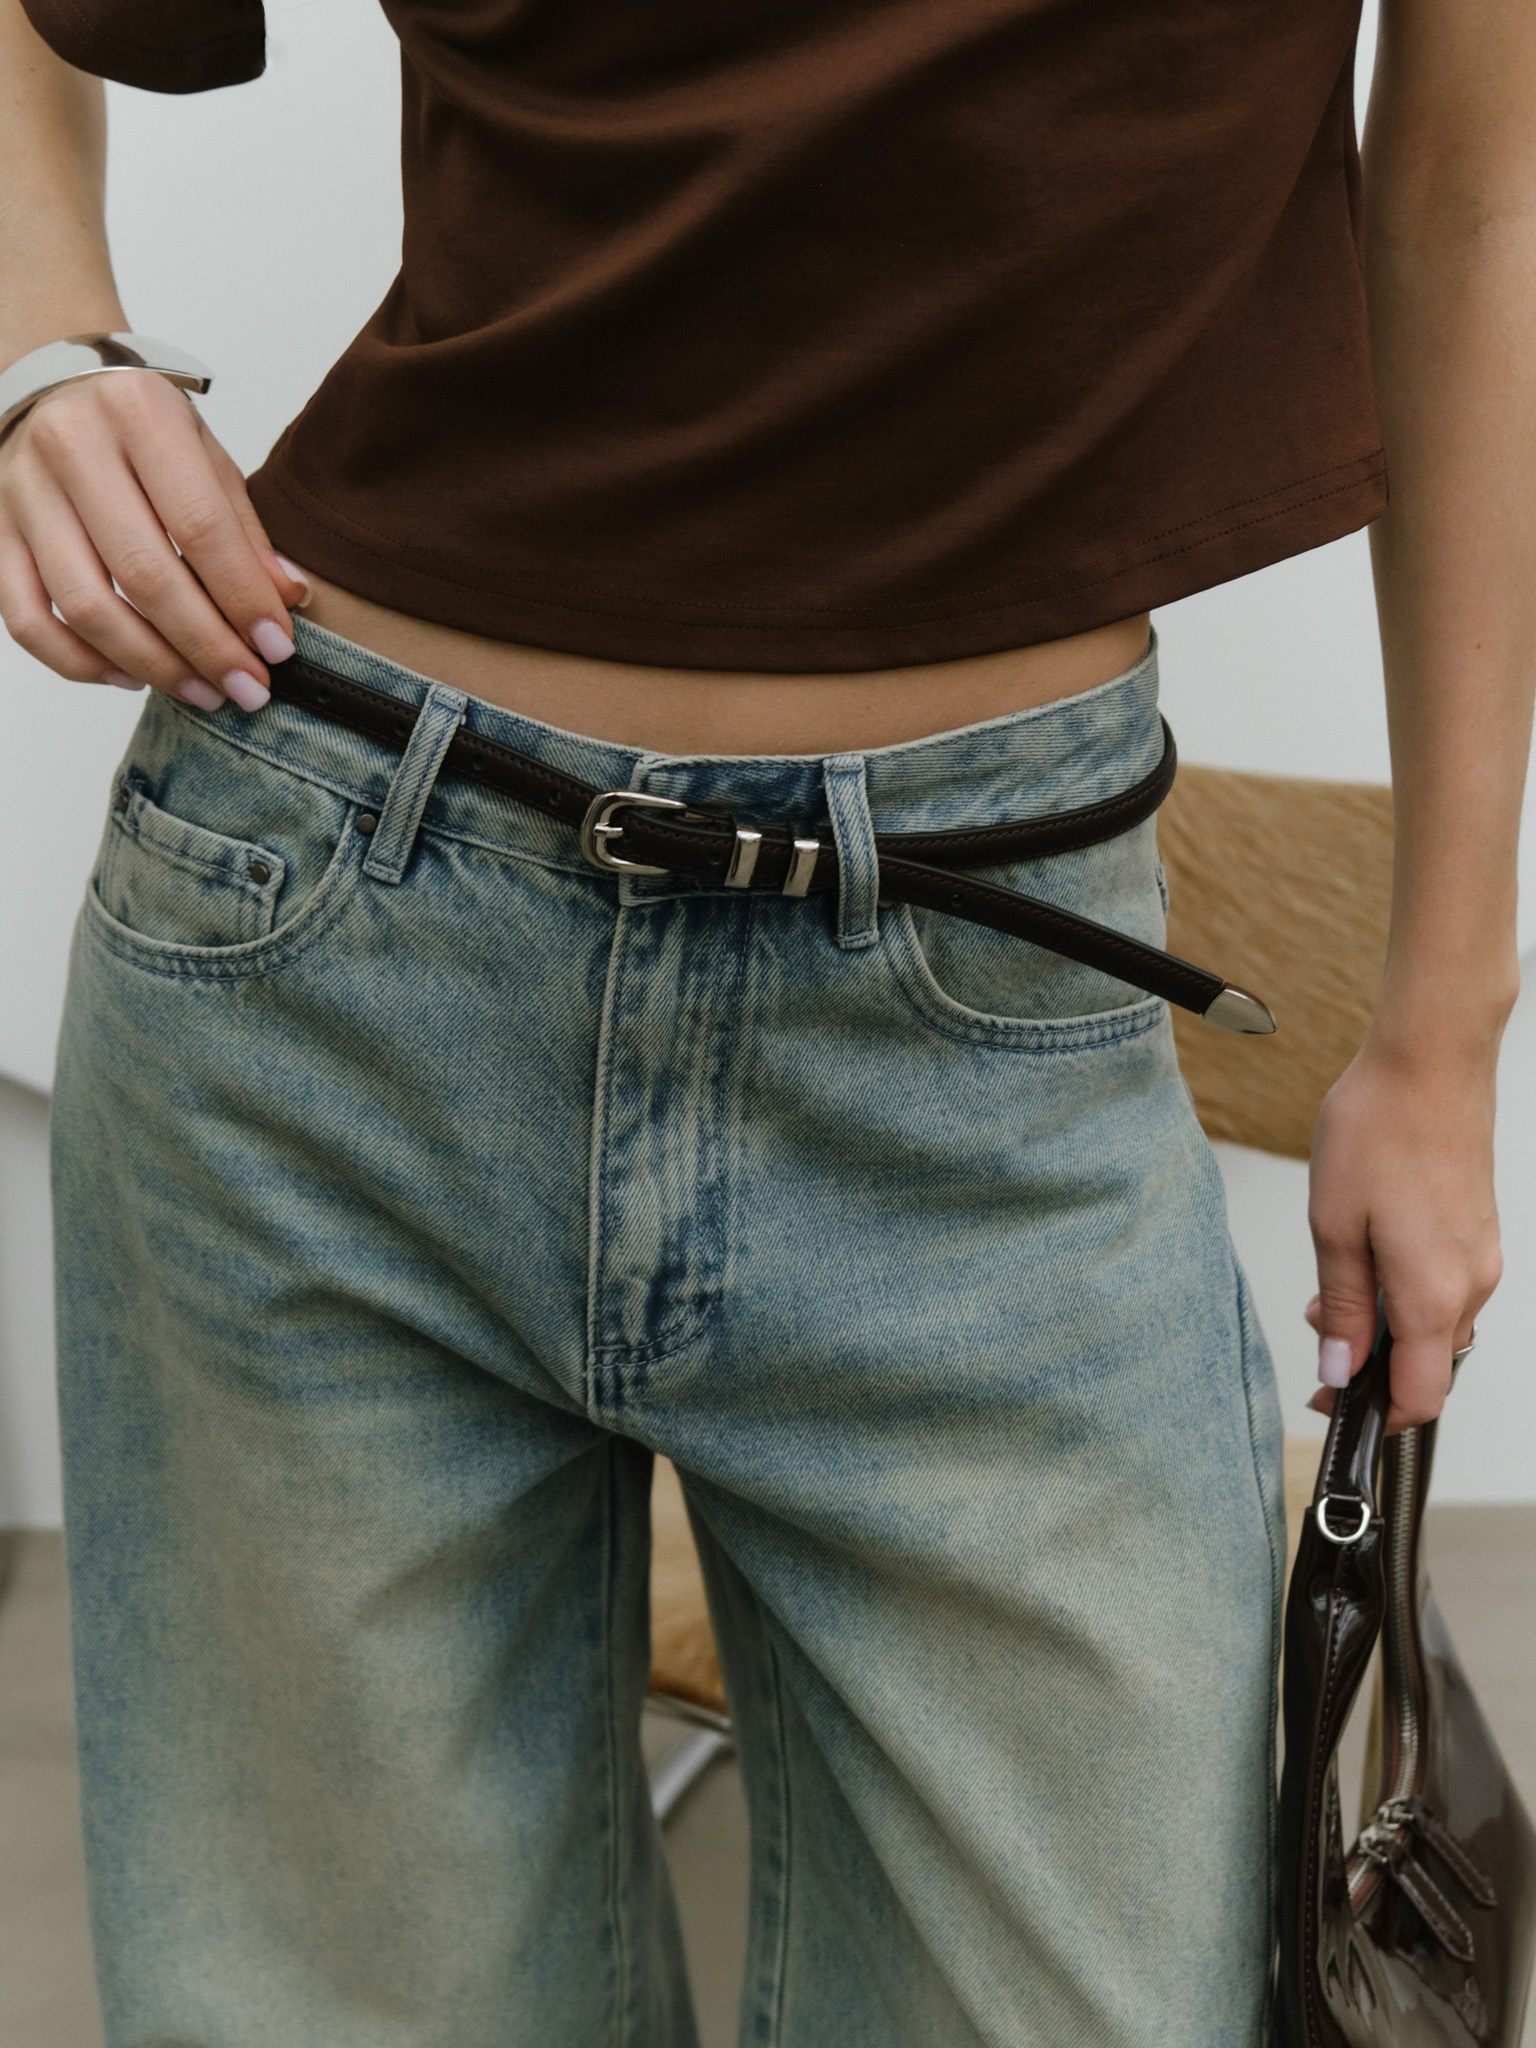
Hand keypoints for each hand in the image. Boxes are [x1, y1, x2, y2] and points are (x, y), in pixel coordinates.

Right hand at [0, 367, 310, 711]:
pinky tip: (129, 678)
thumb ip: (242, 527)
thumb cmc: (139, 426)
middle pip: (143, 575)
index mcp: (138, 413)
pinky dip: (79, 663)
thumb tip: (285, 599)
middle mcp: (71, 446)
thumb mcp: (203, 452)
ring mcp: (24, 492)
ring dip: (152, 665)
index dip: (242, 598)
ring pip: (85, 607)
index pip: (199, 526)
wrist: (52, 386)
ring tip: (202, 691)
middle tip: (248, 687)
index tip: (276, 648)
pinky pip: (27, 619)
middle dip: (205, 647)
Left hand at [1306, 1036, 1500, 1432]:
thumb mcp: (1333, 1225)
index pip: (1421, 1396)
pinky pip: (1446, 1286)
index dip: (1375, 1414)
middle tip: (1319, 1320)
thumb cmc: (1378, 1129)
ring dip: (1386, 1320)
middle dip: (1371, 1358)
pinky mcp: (1480, 1231)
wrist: (1431, 1061)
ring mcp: (1482, 1256)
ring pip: (1436, 1323)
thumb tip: (1340, 1368)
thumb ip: (1342, 1306)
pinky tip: (1369, 1250)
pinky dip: (1406, 1289)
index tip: (1331, 1402)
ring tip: (1336, 1276)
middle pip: (1428, 1363)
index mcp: (1434, 1294)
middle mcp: (1471, 1283)